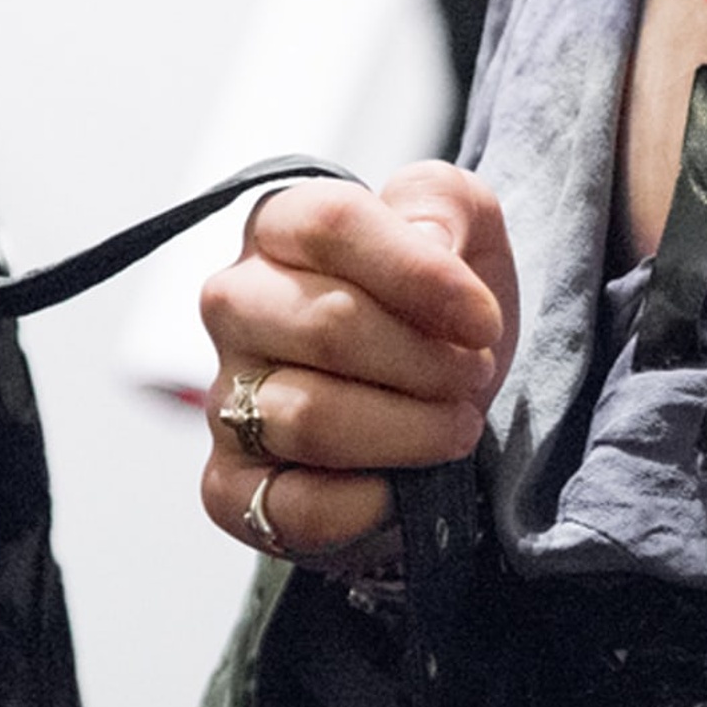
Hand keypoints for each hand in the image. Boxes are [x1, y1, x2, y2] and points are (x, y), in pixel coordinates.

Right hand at [197, 164, 517, 563]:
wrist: (442, 412)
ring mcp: (223, 397)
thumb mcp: (469, 233)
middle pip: (328, 326)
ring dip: (410, 432)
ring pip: (311, 417)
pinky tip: (400, 488)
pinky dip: (366, 505)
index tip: (483, 320)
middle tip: (474, 377)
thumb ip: (445, 201)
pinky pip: (292, 505)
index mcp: (280, 228)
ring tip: (453, 427)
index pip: (331, 226)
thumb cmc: (441, 317)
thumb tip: (424, 238)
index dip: (420, 275)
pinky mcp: (228, 486)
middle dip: (428, 362)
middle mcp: (236, 306)